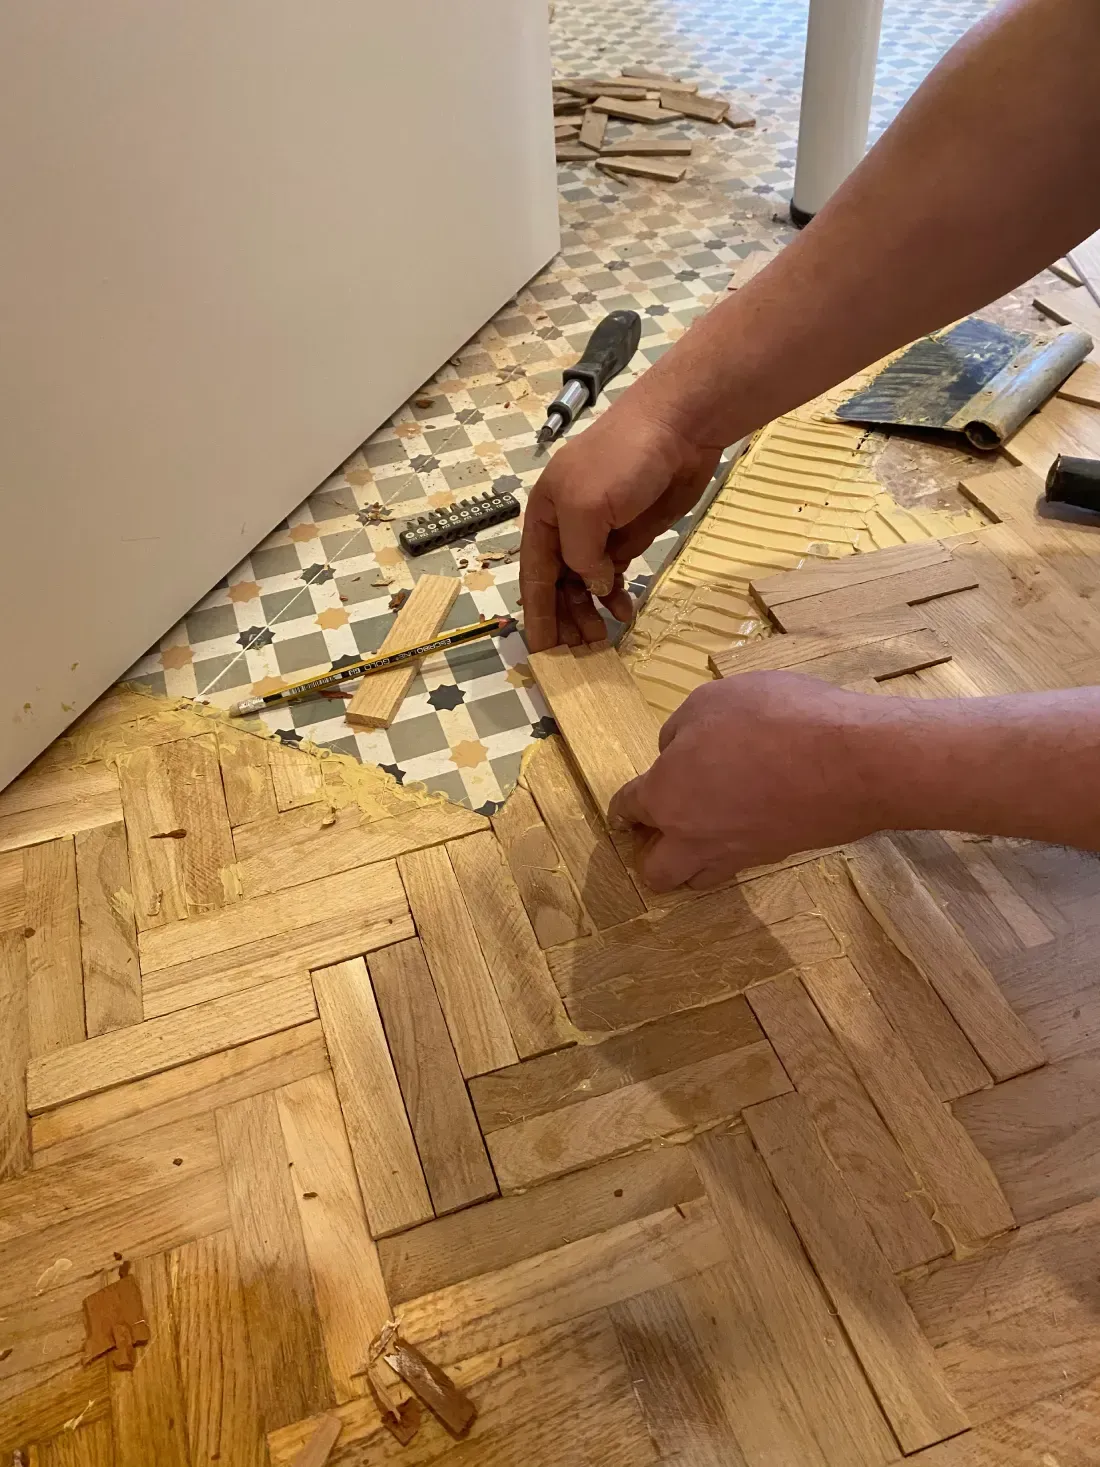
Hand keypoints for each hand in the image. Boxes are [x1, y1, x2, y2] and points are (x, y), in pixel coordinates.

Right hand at [520, 401, 722, 650]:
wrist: (679, 429)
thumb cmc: (623, 460)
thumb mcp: (587, 507)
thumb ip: (580, 554)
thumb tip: (591, 586)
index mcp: (545, 516)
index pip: (535, 576)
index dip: (537, 615)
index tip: (542, 652)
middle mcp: (567, 528)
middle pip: (559, 585)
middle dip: (566, 620)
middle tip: (579, 655)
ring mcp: (600, 532)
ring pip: (586, 584)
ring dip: (590, 613)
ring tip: (602, 640)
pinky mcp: (631, 534)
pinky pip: (615, 574)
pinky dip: (616, 595)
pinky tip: (624, 613)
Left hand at [608, 672, 897, 889]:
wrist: (854, 761)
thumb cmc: (774, 718)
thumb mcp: (712, 700)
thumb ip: (681, 729)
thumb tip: (676, 750)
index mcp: (667, 796)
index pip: (628, 809)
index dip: (623, 807)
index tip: (624, 810)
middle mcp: (695, 838)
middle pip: (657, 872)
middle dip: (652, 855)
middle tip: (665, 828)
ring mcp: (740, 854)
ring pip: (699, 878)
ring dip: (693, 862)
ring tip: (705, 832)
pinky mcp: (779, 855)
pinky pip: (742, 861)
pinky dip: (737, 847)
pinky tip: (752, 816)